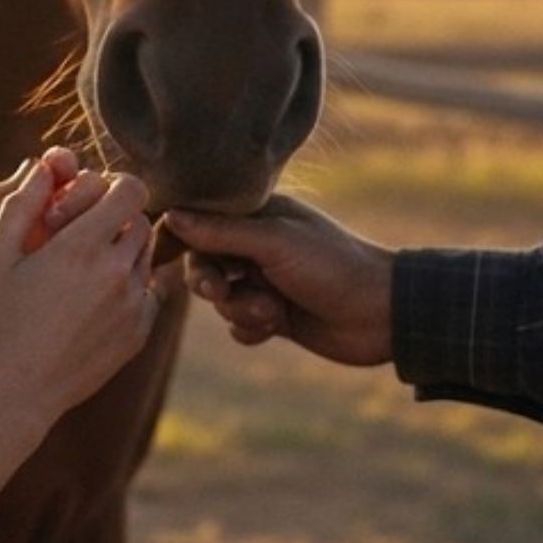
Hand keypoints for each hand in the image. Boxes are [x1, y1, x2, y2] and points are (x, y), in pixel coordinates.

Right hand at [0, 155, 158, 435]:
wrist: (12, 394)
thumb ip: (19, 202)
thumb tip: (44, 164)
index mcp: (81, 247)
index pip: (131, 189)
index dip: (112, 187)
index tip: (89, 200)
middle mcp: (116, 272)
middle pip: (140, 219)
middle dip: (114, 219)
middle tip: (80, 236)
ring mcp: (132, 305)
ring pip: (145, 254)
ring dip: (122, 252)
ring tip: (83, 272)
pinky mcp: (139, 333)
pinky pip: (148, 291)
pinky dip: (129, 288)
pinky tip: (93, 303)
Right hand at [164, 195, 394, 366]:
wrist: (381, 313)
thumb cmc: (332, 265)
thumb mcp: (274, 242)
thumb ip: (222, 231)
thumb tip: (171, 214)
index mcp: (259, 214)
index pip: (204, 218)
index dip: (180, 234)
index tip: (161, 254)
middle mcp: (258, 244)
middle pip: (205, 260)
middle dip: (209, 279)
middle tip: (220, 289)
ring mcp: (266, 280)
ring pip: (222, 298)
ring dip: (240, 308)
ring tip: (271, 311)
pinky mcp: (274, 314)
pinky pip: (238, 325)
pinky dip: (251, 328)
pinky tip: (277, 326)